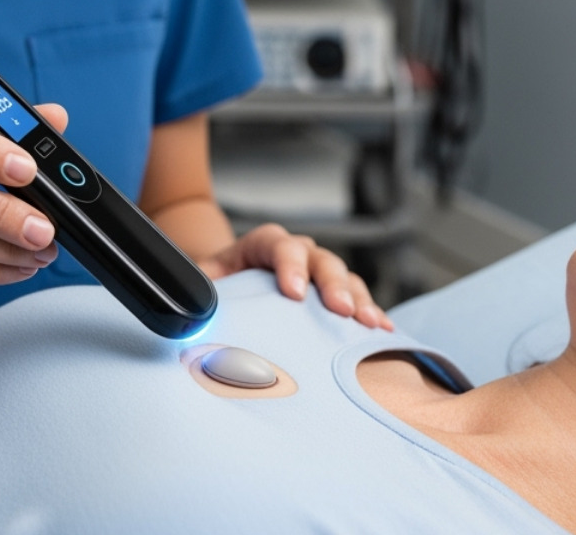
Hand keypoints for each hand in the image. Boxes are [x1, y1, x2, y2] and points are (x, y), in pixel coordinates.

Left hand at [198, 224, 392, 330]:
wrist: (228, 284)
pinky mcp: (332, 295)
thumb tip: (192, 313)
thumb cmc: (215, 284)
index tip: (293, 292)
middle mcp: (295, 253)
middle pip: (320, 260)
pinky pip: (357, 299)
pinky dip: (371, 313)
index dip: (289, 265)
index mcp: (262, 244)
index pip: (278, 245)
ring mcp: (317, 272)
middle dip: (332, 284)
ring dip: (359, 300)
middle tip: (341, 310)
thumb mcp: (202, 282)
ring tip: (370, 324)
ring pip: (345, 278)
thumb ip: (199, 290)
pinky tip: (384, 332)